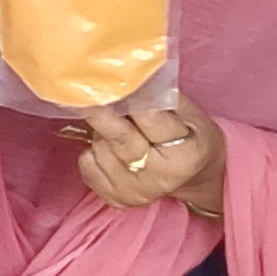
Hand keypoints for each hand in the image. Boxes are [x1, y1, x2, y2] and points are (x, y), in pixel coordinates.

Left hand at [73, 97, 226, 215]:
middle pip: (121, 139)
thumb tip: (126, 76)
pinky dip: (93, 151)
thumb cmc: (188, 135)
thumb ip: (160, 97)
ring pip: (100, 150)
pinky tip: (110, 147)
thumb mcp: (187, 113)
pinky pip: (87, 165)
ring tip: (118, 127)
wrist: (189, 174)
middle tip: (88, 95)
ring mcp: (135, 192)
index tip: (115, 82)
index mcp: (184, 155)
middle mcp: (159, 179)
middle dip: (102, 115)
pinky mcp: (114, 199)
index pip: (151, 120)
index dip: (132, 99)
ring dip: (102, 132)